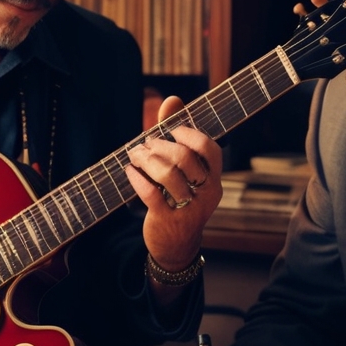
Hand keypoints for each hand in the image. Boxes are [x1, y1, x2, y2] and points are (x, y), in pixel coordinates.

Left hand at [126, 95, 222, 279]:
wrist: (177, 246)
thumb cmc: (179, 199)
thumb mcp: (185, 173)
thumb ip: (178, 135)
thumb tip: (172, 98)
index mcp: (215, 180)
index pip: (209, 149)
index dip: (189, 134)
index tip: (171, 131)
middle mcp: (206, 194)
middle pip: (184, 158)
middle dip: (160, 146)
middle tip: (145, 144)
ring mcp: (188, 208)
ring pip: (167, 175)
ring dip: (146, 159)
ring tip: (136, 155)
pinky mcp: (167, 220)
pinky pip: (150, 193)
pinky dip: (137, 178)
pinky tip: (130, 171)